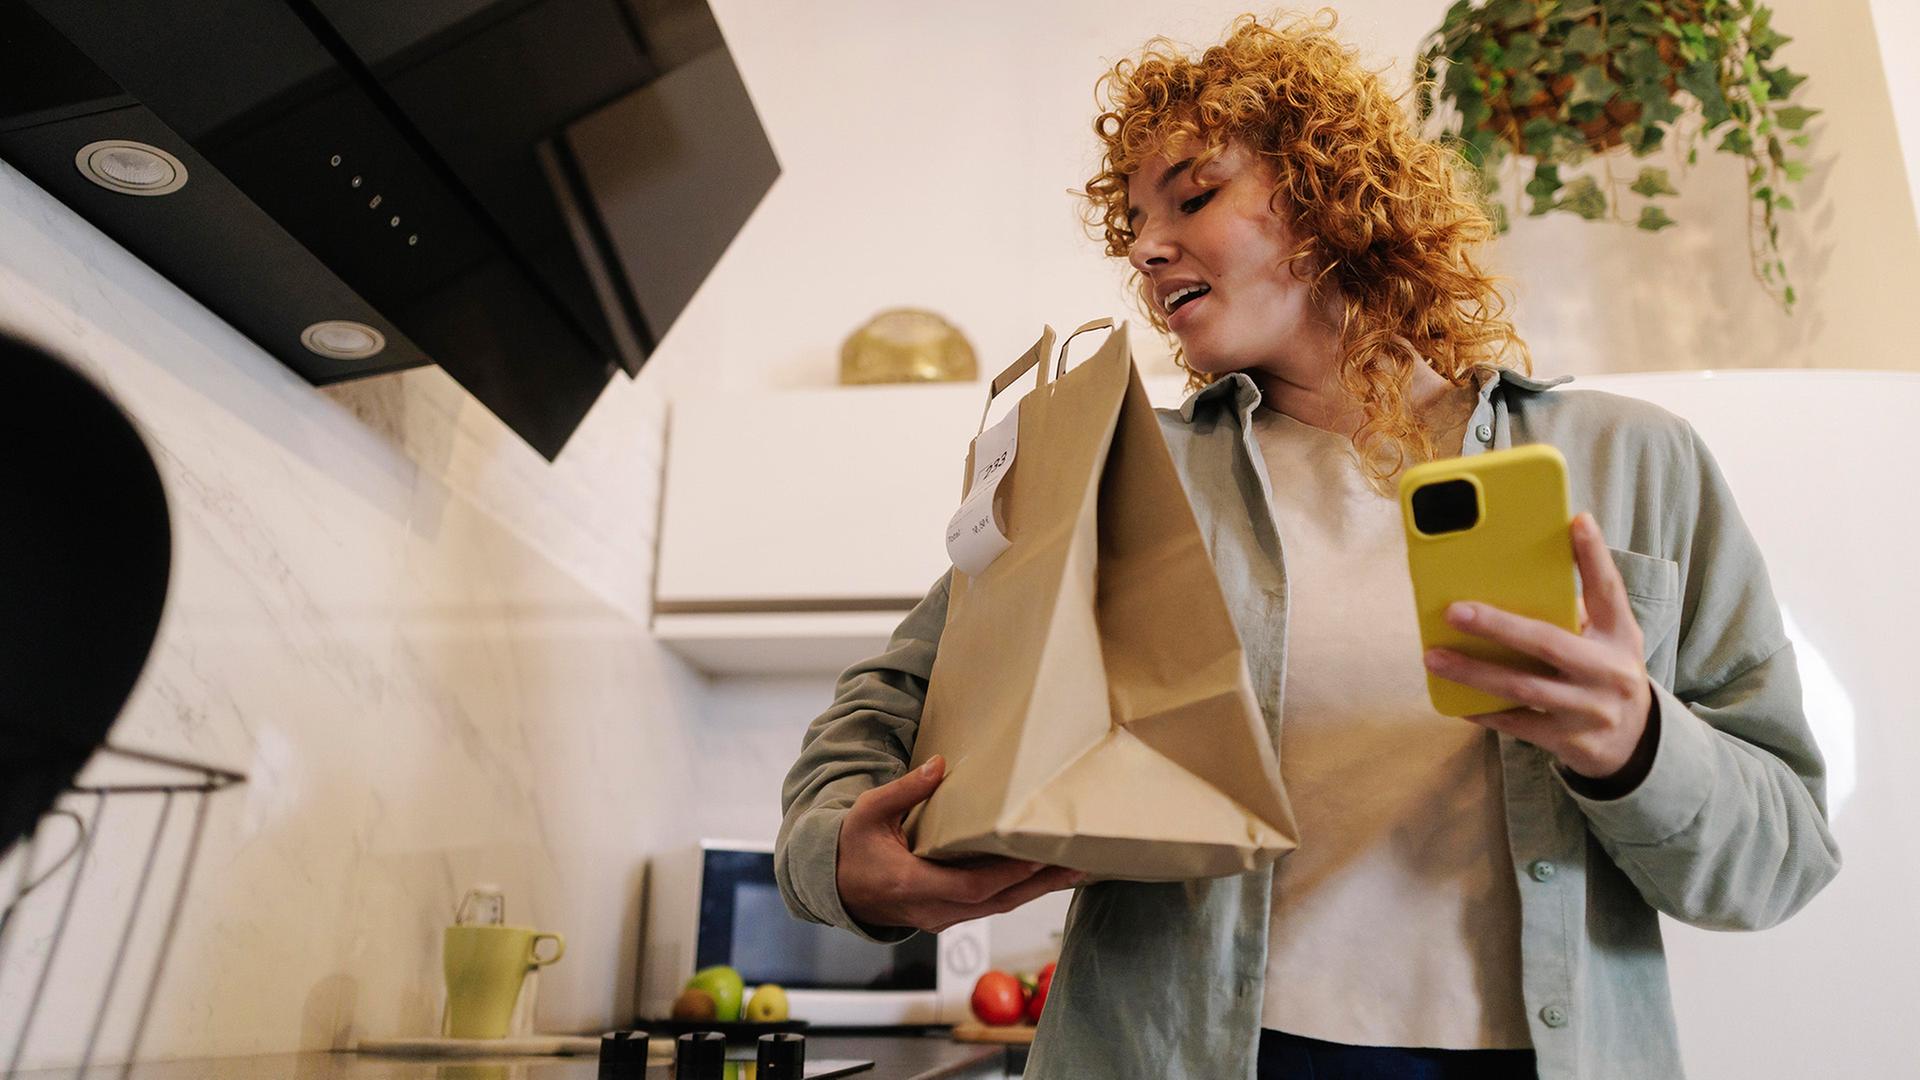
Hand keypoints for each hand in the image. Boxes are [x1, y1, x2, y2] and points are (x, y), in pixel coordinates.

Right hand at [836, 754, 1084, 932]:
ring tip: (1071, 870)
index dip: (1007, 875)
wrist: (832, 886)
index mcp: (911, 884)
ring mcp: (938, 919)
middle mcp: (930, 910)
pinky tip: (1038, 878)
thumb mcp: (868, 812)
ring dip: (1033, 890)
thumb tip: (939, 765)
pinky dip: (1015, 892)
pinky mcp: (944, 917)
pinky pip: (987, 907)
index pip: (970, 887)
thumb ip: (905, 789)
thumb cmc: (850, 847)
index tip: (1037, 858)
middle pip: (995, 903)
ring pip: (995, 908)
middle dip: (1037, 885)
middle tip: (1076, 865)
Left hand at [1421, 512, 1656, 784]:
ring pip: (1522, 687)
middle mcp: (1610, 671)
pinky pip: (1517, 723)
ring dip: (1473, 672)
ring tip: (1434, 657)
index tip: (1576, 521)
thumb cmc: (1606, 672)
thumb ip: (1580, 604)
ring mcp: (1590, 709)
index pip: (1609, 589)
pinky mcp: (1571, 741)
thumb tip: (1530, 562)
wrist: (1636, 741)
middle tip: (1453, 611)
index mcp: (1619, 635)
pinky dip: (1484, 711)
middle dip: (1497, 625)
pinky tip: (1455, 699)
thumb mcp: (1609, 636)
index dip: (1594, 555)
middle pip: (1548, 642)